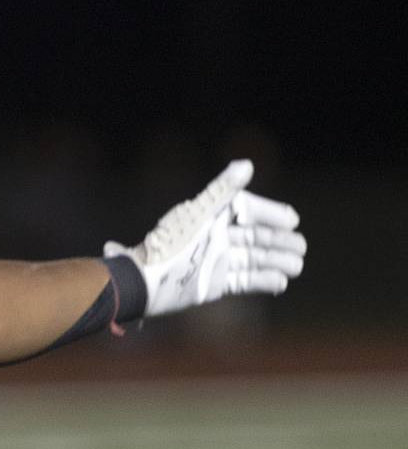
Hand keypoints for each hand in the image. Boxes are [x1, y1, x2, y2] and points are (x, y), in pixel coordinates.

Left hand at [105, 159, 305, 316]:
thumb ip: (223, 190)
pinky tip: (281, 282)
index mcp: (212, 216)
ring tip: (297, 266)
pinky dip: (264, 281)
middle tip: (301, 246)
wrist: (147, 281)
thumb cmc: (170, 243)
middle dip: (280, 241)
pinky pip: (245, 281)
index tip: (292, 219)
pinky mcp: (214, 283)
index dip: (270, 213)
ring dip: (277, 261)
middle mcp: (217, 237)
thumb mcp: (199, 213)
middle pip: (256, 236)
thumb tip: (247, 165)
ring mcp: (217, 261)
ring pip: (254, 259)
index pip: (248, 209)